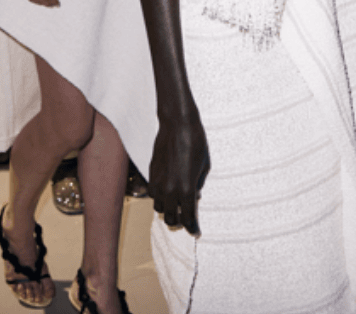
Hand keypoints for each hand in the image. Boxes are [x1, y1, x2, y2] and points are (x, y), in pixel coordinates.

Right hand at [149, 112, 209, 235]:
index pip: (189, 218)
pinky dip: (160, 197)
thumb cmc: (196, 142)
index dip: (193, 227)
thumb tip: (194, 195)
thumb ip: (198, 184)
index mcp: (186, 189)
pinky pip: (153, 194)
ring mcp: (159, 182)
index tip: (196, 231)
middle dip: (179, 222)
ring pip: (159, 208)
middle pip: (171, 218)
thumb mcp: (204, 166)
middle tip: (185, 220)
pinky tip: (168, 191)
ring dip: (168, 210)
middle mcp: (170, 189)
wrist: (178, 124)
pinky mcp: (151, 174)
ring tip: (176, 205)